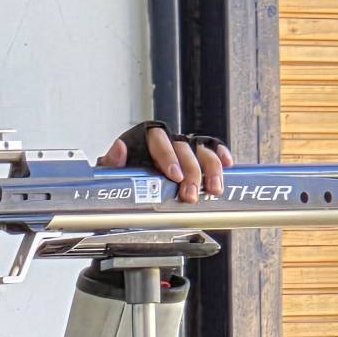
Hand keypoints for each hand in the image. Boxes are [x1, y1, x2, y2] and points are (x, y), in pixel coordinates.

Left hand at [98, 125, 233, 201]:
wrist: (125, 189)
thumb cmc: (120, 179)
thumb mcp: (109, 173)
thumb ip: (112, 162)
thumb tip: (118, 148)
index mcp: (145, 142)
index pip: (159, 141)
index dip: (169, 157)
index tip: (175, 176)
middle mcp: (167, 143)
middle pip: (184, 149)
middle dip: (191, 173)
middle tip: (191, 195)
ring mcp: (183, 149)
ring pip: (201, 150)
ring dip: (211, 169)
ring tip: (214, 189)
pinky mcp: (196, 158)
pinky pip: (211, 150)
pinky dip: (221, 156)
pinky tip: (228, 165)